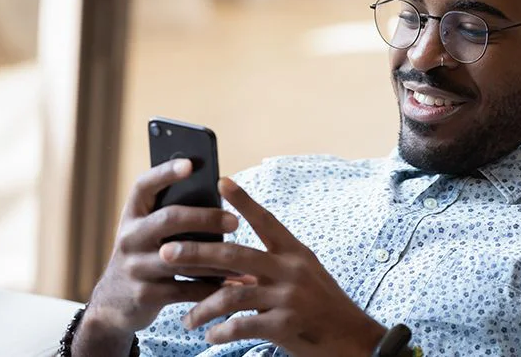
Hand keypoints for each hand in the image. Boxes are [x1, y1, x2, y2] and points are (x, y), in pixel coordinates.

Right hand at [83, 159, 240, 334]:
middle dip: (205, 218)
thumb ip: (174, 215)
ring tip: (245, 257)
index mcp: (133, 215)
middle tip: (235, 221)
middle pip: (169, 219)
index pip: (144, 186)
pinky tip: (234, 284)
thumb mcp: (149, 232)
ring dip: (217, 258)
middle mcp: (129, 237)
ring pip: (183, 258)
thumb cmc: (147, 254)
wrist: (115, 303)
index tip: (190, 163)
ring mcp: (135, 267)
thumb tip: (221, 195)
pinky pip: (186, 290)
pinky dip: (212, 287)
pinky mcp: (145, 295)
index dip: (165, 173)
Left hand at [160, 178, 386, 356]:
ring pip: (231, 295)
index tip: (221, 181)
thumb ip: (271, 270)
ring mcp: (289, 297)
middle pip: (235, 256)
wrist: (353, 339)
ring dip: (202, 308)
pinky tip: (211, 336)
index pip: (266, 221)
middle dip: (196, 253)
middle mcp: (292, 270)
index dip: (243, 201)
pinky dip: (221, 332)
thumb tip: (231, 269)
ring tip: (187, 320)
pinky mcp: (285, 325)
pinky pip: (241, 326)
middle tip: (166, 252)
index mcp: (296, 253)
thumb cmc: (325, 307)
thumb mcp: (304, 279)